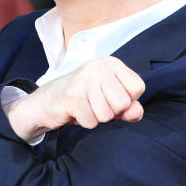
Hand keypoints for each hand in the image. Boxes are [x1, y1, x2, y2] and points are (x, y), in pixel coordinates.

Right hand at [5, 57, 144, 141]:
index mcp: (111, 63)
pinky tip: (75, 110)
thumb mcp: (110, 102)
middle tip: (94, 103)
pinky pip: (91, 122)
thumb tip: (137, 112)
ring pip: (107, 115)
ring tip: (84, 106)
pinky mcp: (73, 94)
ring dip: (95, 117)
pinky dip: (84, 122)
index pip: (138, 87)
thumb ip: (129, 108)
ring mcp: (84, 78)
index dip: (127, 100)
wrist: (48, 102)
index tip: (109, 96)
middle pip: (123, 103)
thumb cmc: (83, 100)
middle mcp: (98, 65)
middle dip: (110, 111)